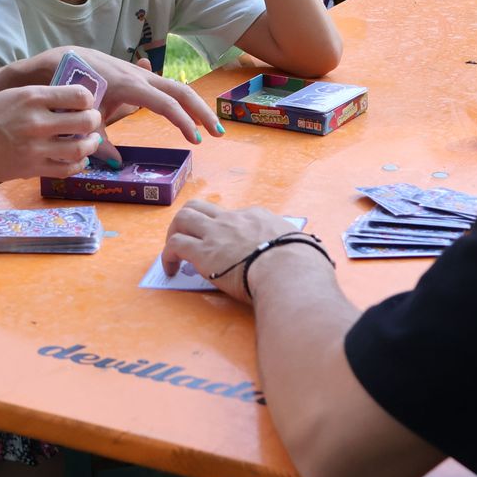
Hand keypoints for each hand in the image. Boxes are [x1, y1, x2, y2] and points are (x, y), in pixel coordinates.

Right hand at [0, 84, 104, 182]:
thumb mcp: (11, 95)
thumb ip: (40, 97)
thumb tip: (70, 99)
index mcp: (31, 97)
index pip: (79, 95)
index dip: (88, 99)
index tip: (84, 103)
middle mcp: (36, 122)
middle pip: (86, 121)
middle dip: (94, 121)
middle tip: (91, 122)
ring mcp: (35, 148)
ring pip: (81, 148)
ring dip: (90, 144)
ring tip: (88, 142)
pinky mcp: (32, 169)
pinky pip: (67, 169)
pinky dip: (78, 164)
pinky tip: (77, 159)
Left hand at [45, 47, 221, 156]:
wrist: (65, 60)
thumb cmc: (73, 89)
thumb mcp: (85, 118)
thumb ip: (100, 143)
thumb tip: (119, 164)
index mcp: (130, 86)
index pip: (165, 104)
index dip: (182, 122)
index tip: (194, 140)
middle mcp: (141, 77)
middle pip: (181, 91)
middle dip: (202, 112)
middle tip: (217, 134)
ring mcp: (142, 74)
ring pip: (177, 87)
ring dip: (195, 107)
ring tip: (209, 128)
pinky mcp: (141, 76)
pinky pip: (166, 87)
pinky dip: (181, 100)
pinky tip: (190, 114)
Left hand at [162, 199, 308, 302]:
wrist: (288, 269)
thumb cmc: (301, 262)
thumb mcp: (302, 244)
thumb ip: (298, 246)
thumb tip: (309, 254)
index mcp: (257, 217)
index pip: (233, 217)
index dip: (225, 231)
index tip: (226, 249)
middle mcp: (233, 219)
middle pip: (200, 207)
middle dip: (189, 221)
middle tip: (188, 240)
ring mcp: (215, 233)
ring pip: (182, 218)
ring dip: (173, 233)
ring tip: (174, 253)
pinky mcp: (202, 252)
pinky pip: (174, 245)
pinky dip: (168, 256)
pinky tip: (171, 270)